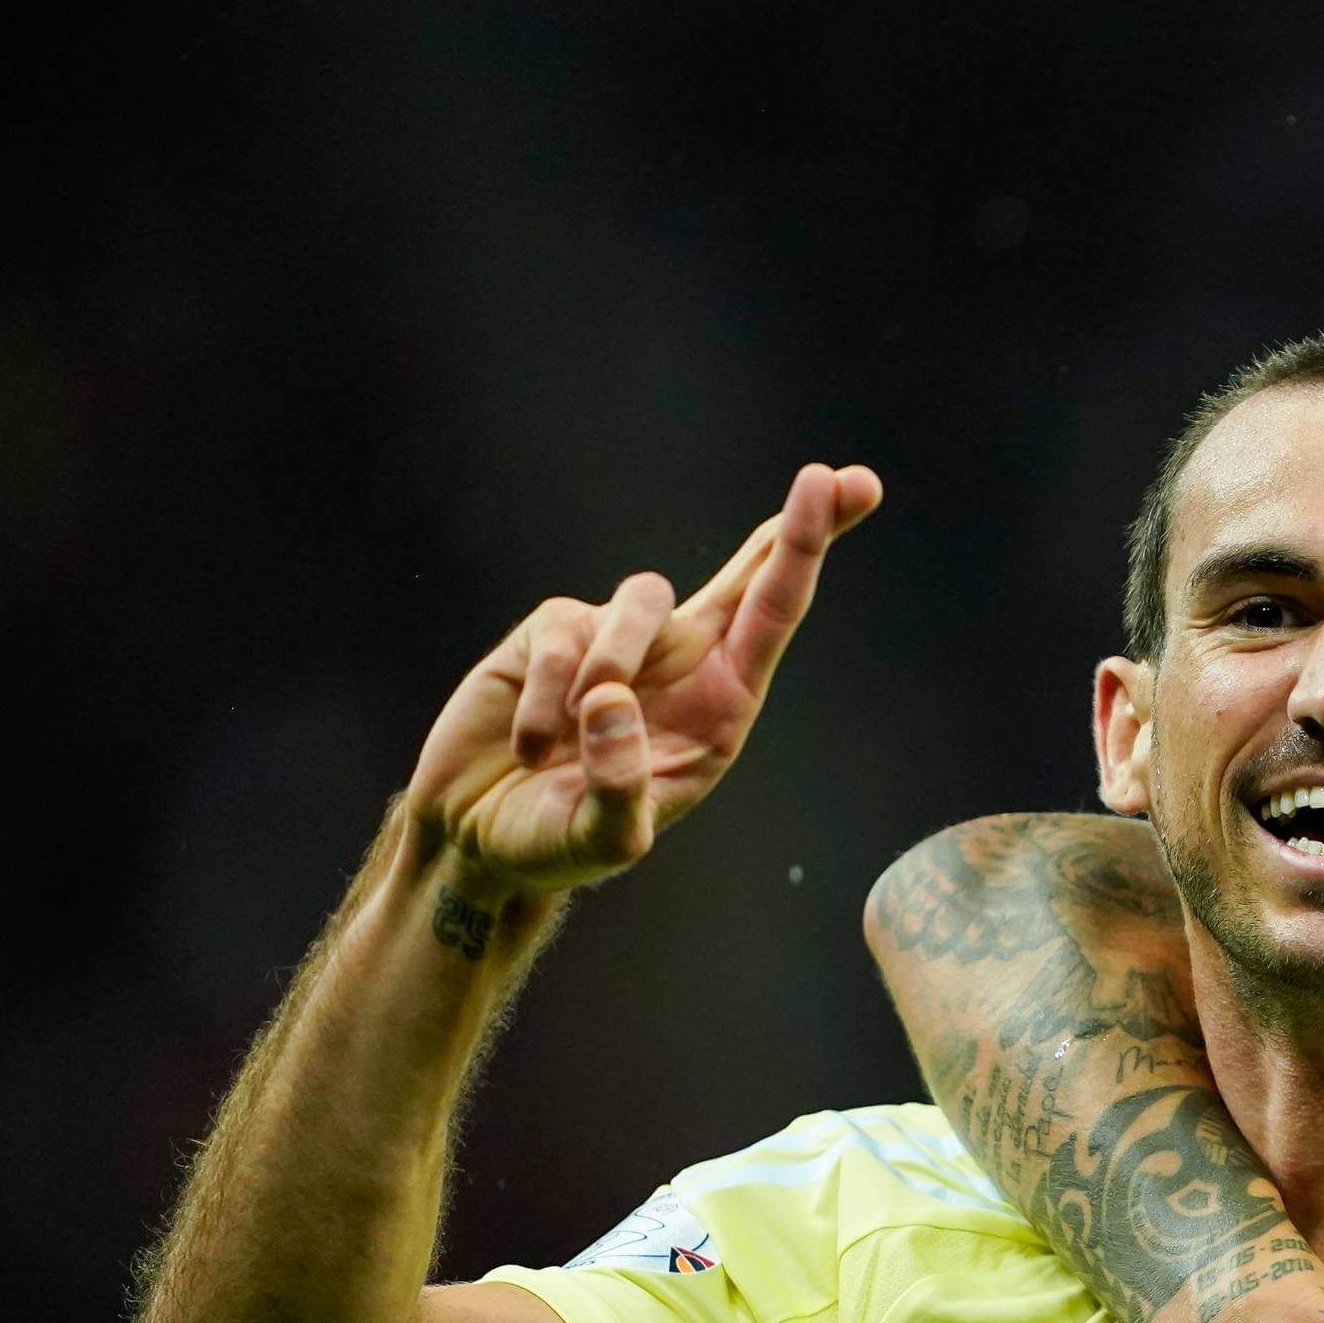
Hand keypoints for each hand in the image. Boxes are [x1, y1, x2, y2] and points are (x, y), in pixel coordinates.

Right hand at [408, 462, 883, 897]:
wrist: (476, 838)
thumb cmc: (554, 843)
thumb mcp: (603, 842)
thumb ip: (619, 789)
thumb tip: (612, 700)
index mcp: (719, 708)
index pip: (774, 616)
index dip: (808, 550)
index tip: (847, 489)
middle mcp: (682, 664)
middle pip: (747, 575)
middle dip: (798, 528)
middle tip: (847, 479)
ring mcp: (618, 640)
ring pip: (642, 603)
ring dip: (611, 669)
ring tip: (562, 747)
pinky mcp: (552, 632)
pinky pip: (563, 637)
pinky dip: (546, 700)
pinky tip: (531, 746)